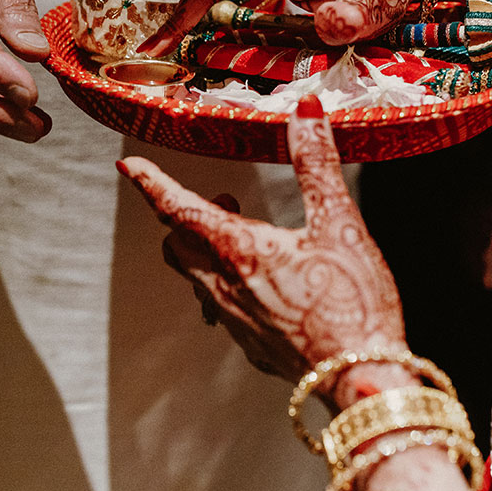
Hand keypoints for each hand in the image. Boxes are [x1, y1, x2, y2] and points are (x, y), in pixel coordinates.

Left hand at [116, 95, 407, 391]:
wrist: (363, 380)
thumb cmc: (353, 302)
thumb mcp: (339, 223)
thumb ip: (317, 163)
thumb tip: (305, 111)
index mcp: (239, 249)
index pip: (177, 207)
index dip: (150, 182)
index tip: (128, 164)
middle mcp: (225, 286)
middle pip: (177, 244)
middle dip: (185, 216)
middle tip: (222, 200)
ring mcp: (235, 321)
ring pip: (196, 277)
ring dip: (206, 249)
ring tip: (246, 236)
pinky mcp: (251, 346)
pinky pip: (221, 308)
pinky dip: (227, 285)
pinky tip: (263, 287)